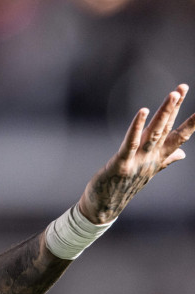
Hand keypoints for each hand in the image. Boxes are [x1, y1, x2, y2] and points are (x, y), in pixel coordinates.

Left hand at [78, 84, 194, 223]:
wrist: (105, 206)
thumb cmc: (125, 185)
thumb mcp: (149, 170)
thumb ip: (166, 159)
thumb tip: (183, 153)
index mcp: (158, 158)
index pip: (178, 135)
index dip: (188, 118)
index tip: (190, 101)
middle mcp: (152, 158)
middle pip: (167, 128)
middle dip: (175, 107)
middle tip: (182, 86)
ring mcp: (139, 160)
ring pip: (154, 133)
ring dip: (163, 113)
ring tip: (172, 94)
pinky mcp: (122, 163)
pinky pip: (131, 142)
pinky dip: (137, 126)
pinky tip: (143, 111)